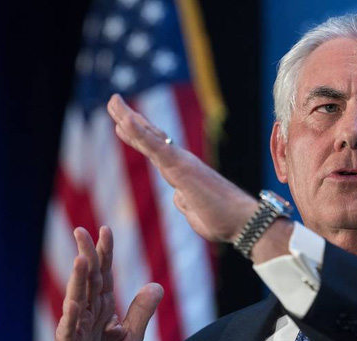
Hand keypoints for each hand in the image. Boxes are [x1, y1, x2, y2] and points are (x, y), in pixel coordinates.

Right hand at [53, 226, 162, 340]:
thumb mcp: (133, 337)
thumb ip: (141, 311)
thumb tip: (156, 285)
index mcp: (103, 308)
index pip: (104, 275)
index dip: (105, 253)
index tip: (106, 229)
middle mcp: (87, 313)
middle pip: (87, 280)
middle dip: (86, 255)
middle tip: (81, 231)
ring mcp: (74, 328)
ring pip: (77, 299)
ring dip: (78, 279)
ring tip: (80, 259)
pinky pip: (70, 329)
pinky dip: (72, 316)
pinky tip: (73, 301)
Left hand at [106, 94, 256, 242]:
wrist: (242, 223)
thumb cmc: (224, 221)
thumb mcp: (196, 214)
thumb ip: (186, 203)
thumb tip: (179, 197)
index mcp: (182, 174)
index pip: (156, 151)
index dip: (140, 136)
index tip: (123, 123)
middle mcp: (181, 163)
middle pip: (151, 137)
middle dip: (130, 119)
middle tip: (114, 102)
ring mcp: (180, 163)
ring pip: (149, 137)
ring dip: (129, 119)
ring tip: (113, 102)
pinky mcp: (180, 168)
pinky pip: (156, 148)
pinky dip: (139, 133)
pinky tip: (125, 120)